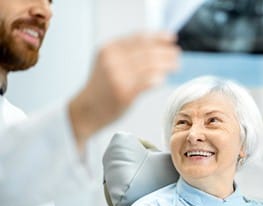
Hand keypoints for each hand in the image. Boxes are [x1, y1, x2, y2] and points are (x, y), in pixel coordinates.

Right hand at [69, 32, 179, 149]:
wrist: (86, 110)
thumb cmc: (101, 88)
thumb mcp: (108, 63)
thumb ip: (127, 54)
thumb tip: (156, 47)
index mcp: (109, 49)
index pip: (139, 38)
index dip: (158, 37)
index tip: (171, 38)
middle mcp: (112, 60)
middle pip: (147, 51)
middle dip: (166, 52)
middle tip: (177, 55)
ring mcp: (118, 76)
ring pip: (150, 65)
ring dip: (167, 64)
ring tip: (176, 65)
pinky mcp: (124, 93)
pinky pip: (147, 82)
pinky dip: (158, 78)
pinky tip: (163, 79)